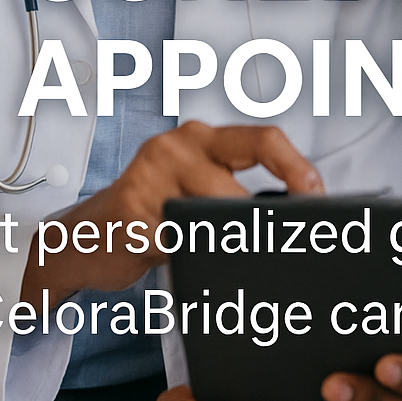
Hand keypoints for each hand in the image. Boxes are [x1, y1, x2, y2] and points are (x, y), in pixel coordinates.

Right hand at [21, 122, 322, 305]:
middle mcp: (174, 149)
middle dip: (261, 224)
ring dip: (227, 244)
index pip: (262, 140)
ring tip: (227, 255)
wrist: (84, 237)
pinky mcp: (132, 215)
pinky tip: (187, 262)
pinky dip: (193, 258)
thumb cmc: (148, 212)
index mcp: (199, 138)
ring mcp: (149, 179)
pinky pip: (180, 242)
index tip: (317, 195)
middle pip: (240, 189)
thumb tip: (293, 215)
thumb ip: (231, 190)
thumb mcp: (192, 187)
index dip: (297, 167)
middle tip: (281, 244)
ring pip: (213, 218)